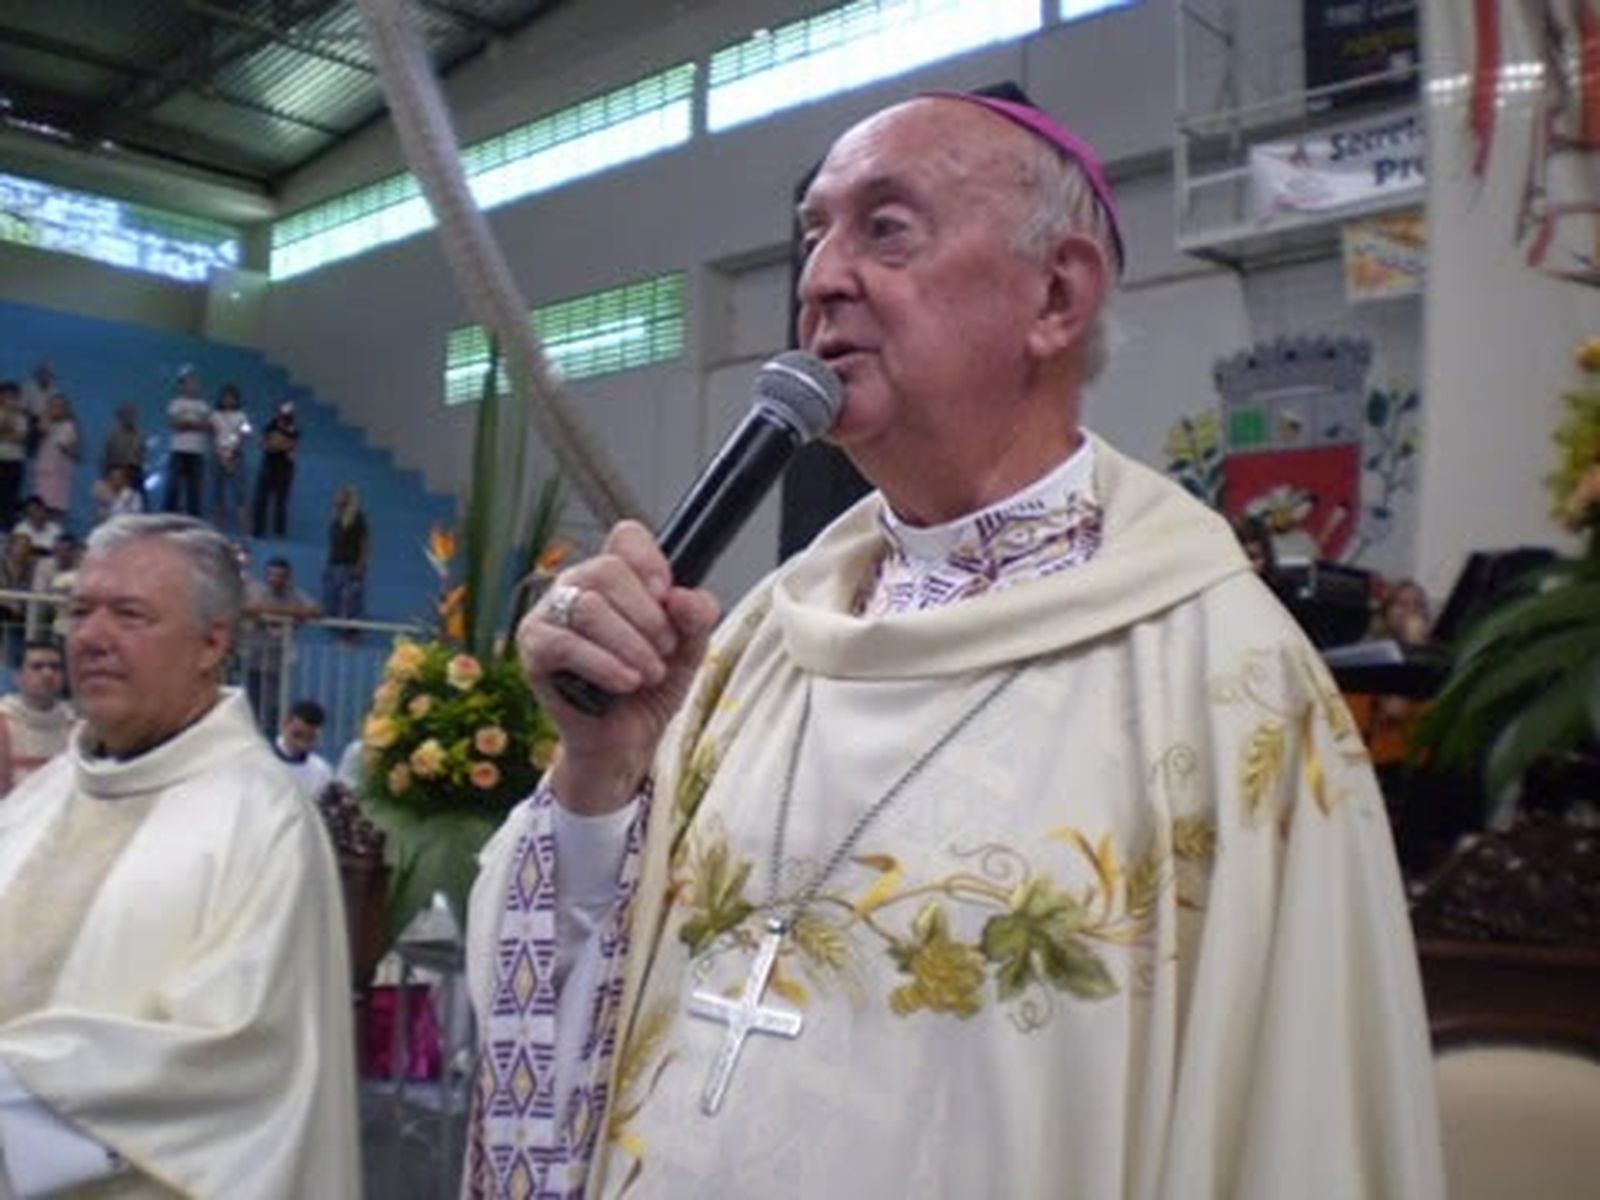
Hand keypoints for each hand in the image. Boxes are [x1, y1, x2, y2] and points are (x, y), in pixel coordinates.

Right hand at [518, 520, 719, 814]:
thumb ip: (698, 616)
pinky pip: (566, 643)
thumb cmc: (650, 686)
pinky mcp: (534, 648)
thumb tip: (682, 597)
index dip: (649, 561)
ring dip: (630, 644)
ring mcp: (549, 614)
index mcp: (614, 576)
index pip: (625, 537)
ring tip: (648, 674)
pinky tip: (626, 682)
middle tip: (663, 651)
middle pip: (608, 569)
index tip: (667, 596)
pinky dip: (604, 664)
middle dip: (647, 616)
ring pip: (589, 606)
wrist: (626, 739)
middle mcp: (576, 585)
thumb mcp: (689, 648)